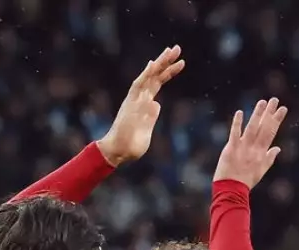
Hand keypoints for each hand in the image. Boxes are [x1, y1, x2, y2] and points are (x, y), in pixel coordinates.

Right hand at [96, 45, 185, 166]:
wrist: (118, 152)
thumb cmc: (131, 146)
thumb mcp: (147, 130)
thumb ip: (151, 118)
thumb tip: (156, 105)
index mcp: (144, 104)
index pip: (157, 84)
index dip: (168, 73)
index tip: (180, 63)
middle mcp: (139, 98)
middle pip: (154, 76)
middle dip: (166, 62)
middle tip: (178, 48)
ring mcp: (135, 100)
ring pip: (148, 77)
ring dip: (160, 63)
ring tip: (172, 51)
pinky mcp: (130, 104)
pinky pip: (138, 86)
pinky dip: (145, 74)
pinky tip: (153, 63)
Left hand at [213, 97, 287, 187]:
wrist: (232, 190)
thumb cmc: (246, 181)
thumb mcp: (261, 171)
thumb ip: (269, 158)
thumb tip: (278, 148)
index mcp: (262, 152)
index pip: (271, 132)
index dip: (277, 120)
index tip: (283, 109)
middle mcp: (254, 148)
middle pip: (263, 128)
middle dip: (270, 113)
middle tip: (275, 100)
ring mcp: (243, 148)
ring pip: (252, 128)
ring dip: (258, 114)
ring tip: (263, 102)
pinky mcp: (230, 149)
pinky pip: (234, 134)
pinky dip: (237, 123)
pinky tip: (240, 112)